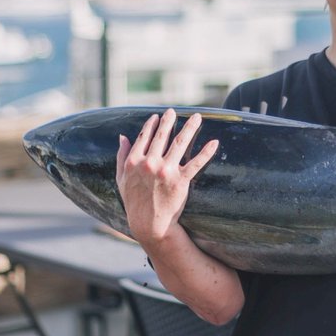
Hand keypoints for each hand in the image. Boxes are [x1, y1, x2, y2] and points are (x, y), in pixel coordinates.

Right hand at [115, 109, 219, 244]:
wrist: (149, 224)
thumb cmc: (135, 202)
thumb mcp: (121, 179)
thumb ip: (121, 156)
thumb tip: (122, 137)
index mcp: (134, 161)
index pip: (144, 137)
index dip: (151, 125)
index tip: (157, 116)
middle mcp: (149, 163)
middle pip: (162, 135)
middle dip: (169, 120)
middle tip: (174, 111)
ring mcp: (166, 170)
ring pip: (180, 142)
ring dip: (190, 127)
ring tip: (197, 117)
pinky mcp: (180, 180)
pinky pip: (196, 162)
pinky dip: (206, 151)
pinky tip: (214, 142)